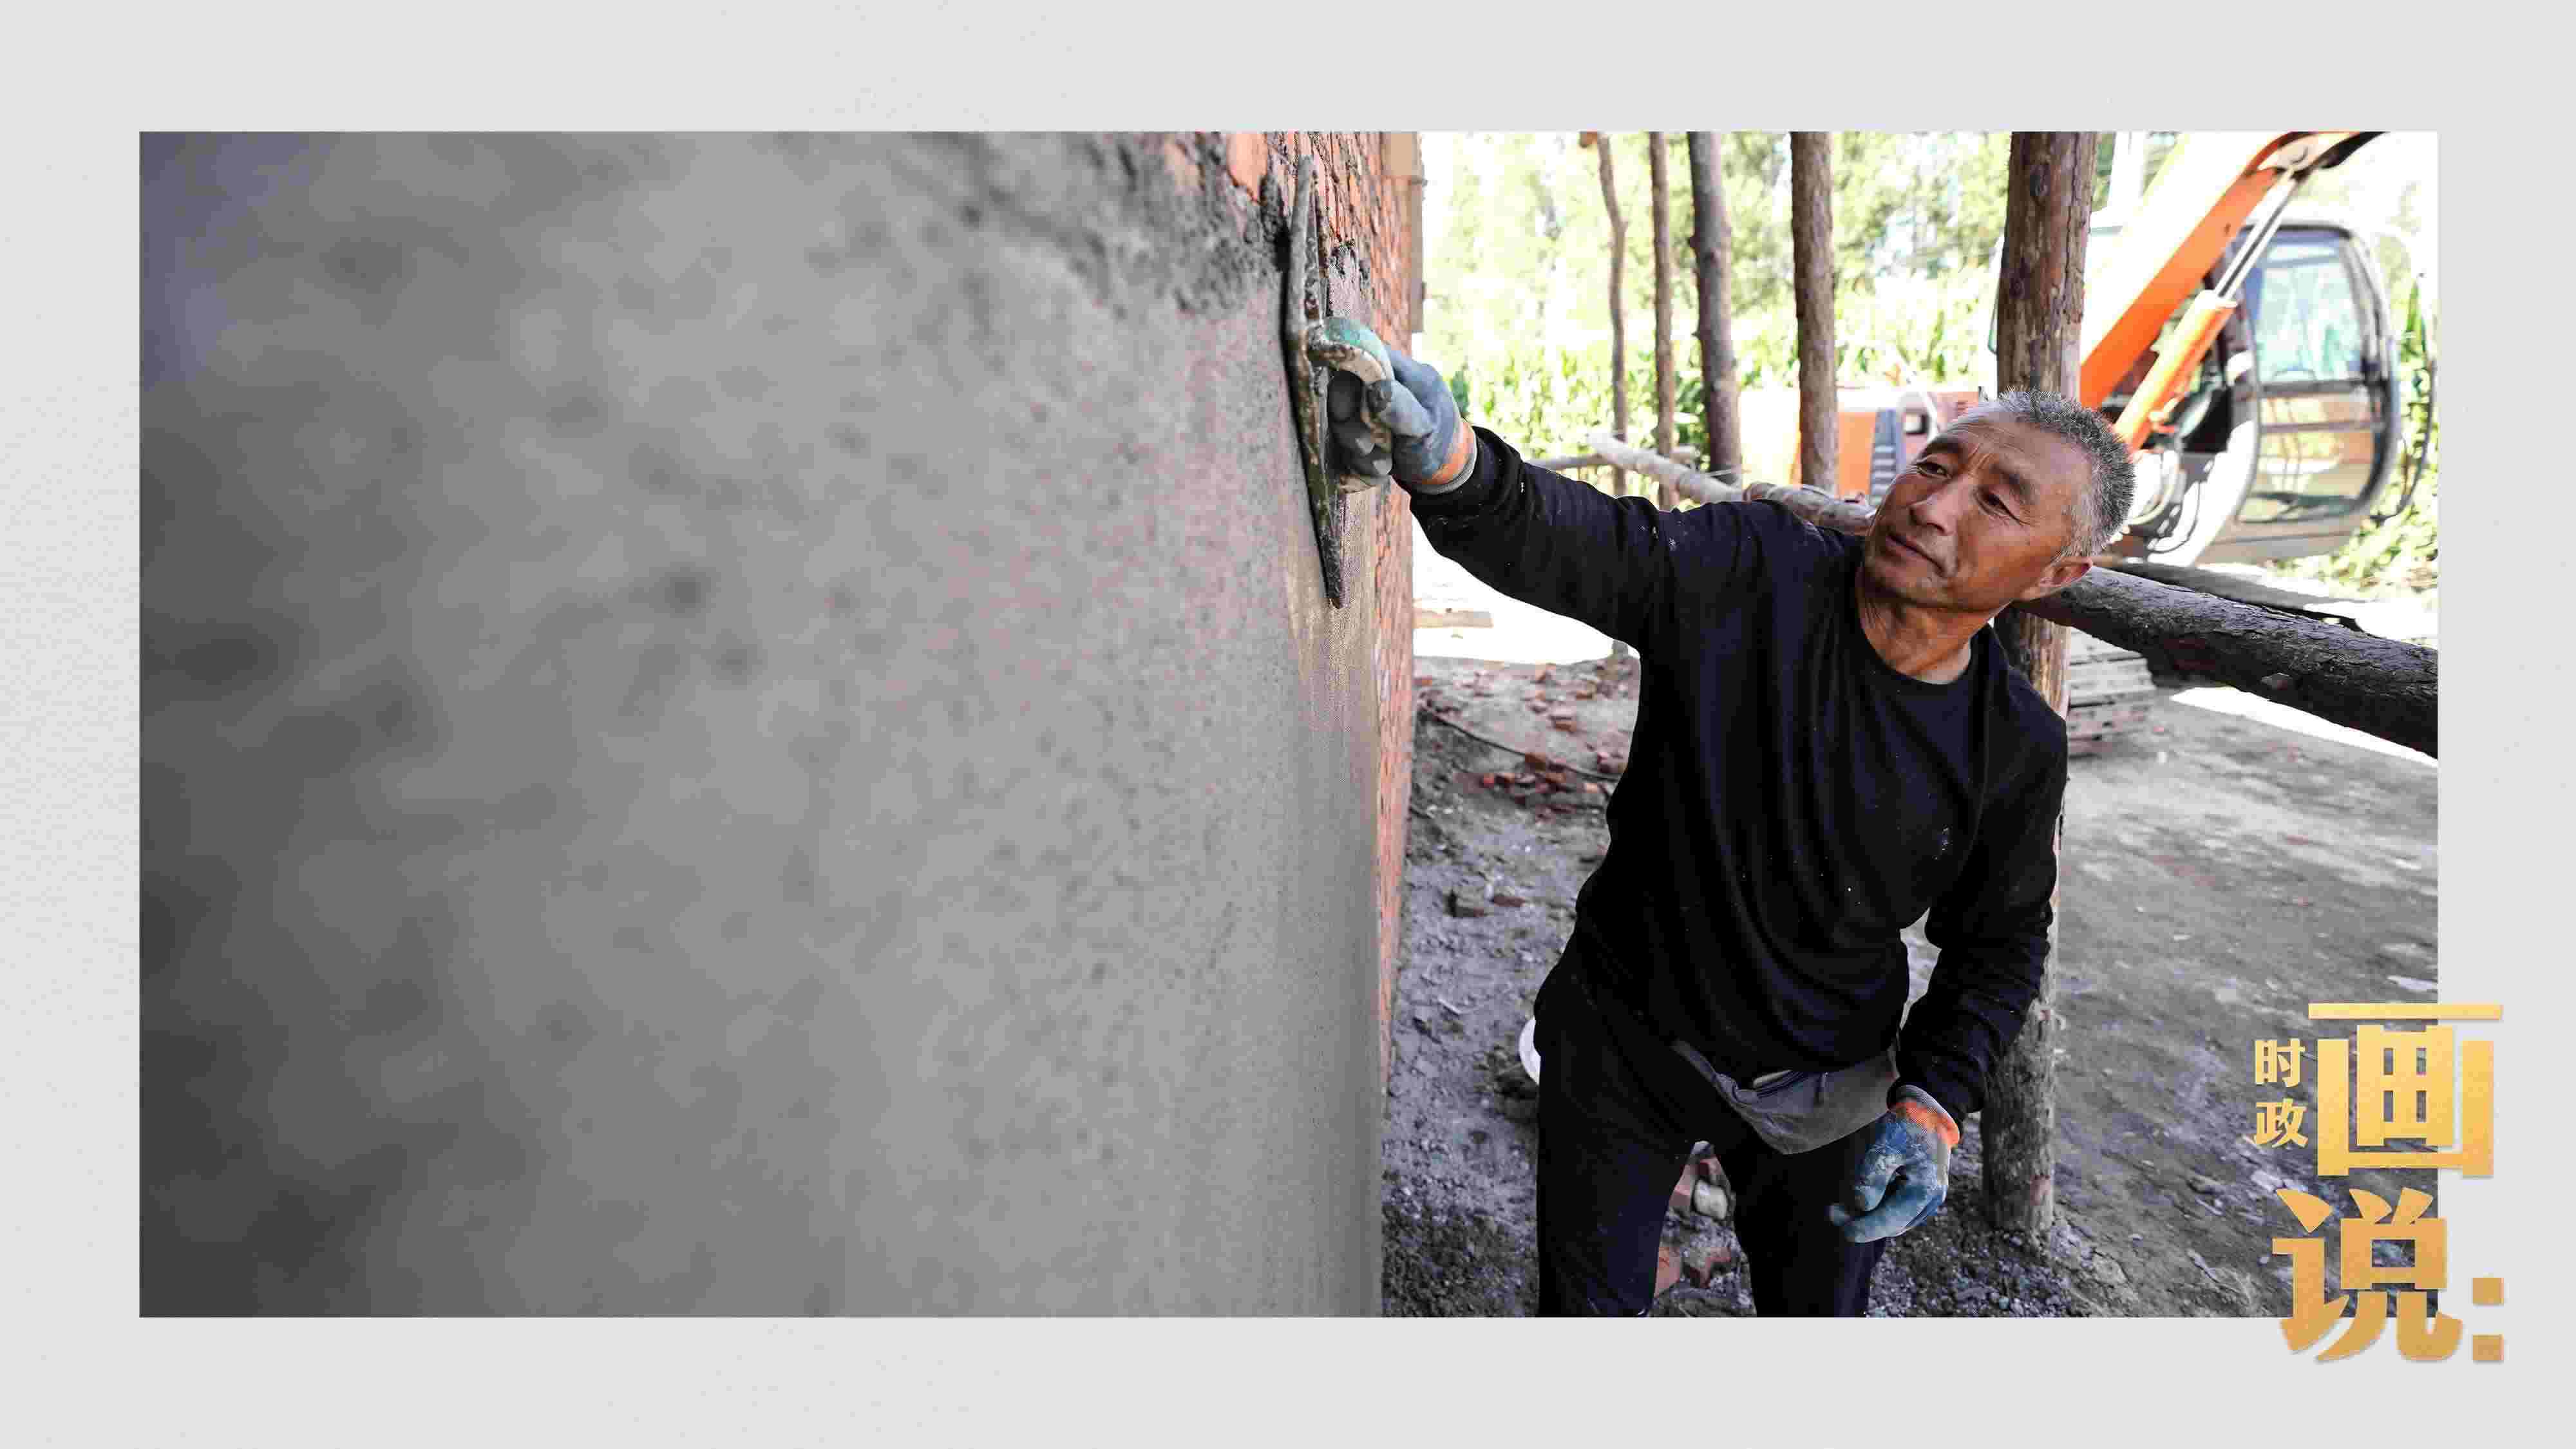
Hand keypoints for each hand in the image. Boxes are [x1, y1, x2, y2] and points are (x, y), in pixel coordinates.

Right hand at [1327, 344, 1474, 487]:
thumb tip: (1375, 388)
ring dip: (1356, 449)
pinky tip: (1378, 471)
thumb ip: (1403, 409)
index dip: (1349, 376)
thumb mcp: (1425, 429)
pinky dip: (1358, 460)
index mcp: (1405, 372)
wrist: (1444, 470)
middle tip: (1362, 447)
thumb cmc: (1440, 445)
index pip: (1369, 355)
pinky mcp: (1364, 427)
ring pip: (1343, 419)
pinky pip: (1347, 440)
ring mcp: (1372, 406)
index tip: (1344, 409)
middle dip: (1348, 423)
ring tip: (1381, 467)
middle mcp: (1385, 383)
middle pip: (1346, 388)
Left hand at [1825, 1087, 1959, 1242]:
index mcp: (1925, 1188)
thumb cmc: (1906, 1125)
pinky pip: (1899, 1210)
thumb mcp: (1886, 1143)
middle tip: (1831, 1213)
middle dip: (1862, 1222)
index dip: (1866, 1229)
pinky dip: (1879, 1208)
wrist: (1927, 1113)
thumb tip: (1862, 1205)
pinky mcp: (1923, 1195)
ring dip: (1868, 1217)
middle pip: (1892, 1224)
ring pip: (1895, 1220)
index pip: (1892, 1220)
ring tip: (1838, 1208)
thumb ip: (1874, 1174)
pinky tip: (1859, 1200)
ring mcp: (1930, 1199)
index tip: (1843, 1232)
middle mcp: (1932, 1199)